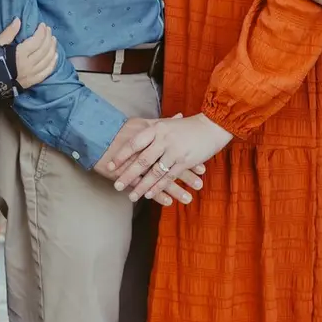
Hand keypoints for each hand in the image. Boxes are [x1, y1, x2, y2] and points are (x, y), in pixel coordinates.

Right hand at [0, 17, 58, 89]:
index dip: (41, 31)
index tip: (42, 25)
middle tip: (48, 30)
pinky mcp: (32, 82)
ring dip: (52, 48)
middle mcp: (28, 65)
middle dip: (48, 37)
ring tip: (53, 40)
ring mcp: (31, 75)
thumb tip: (18, 20)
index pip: (36, 40)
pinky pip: (46, 72)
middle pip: (44, 49)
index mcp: (19, 54)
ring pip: (48, 60)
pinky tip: (55, 56)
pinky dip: (53, 63)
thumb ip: (9, 33)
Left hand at [106, 113, 230, 202]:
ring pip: (154, 172)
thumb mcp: (167, 124)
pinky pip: (168, 177)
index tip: (110, 166)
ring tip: (132, 196)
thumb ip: (151, 130)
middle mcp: (164, 139)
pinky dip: (158, 187)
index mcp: (157, 128)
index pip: (134, 144)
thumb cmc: (187, 126)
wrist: (212, 126)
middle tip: (117, 186)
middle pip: (142, 160)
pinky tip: (150, 195)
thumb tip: (132, 134)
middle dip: (128, 175)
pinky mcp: (185, 161)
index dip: (121, 156)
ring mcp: (174, 151)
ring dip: (142, 186)